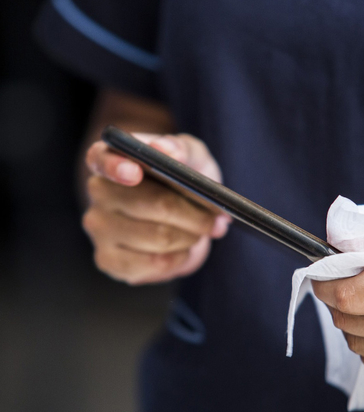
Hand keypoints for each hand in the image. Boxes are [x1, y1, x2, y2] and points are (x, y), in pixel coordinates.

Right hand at [83, 133, 229, 284]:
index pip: (101, 158)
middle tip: (215, 218)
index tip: (136, 173)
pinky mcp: (108, 260)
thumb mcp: (190, 156)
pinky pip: (155, 263)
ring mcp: (98, 227)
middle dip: (194, 214)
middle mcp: (98, 191)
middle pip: (153, 204)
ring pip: (159, 237)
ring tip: (199, 232)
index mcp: (109, 157)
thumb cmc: (180, 179)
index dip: (117, 167)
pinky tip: (182, 249)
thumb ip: (181, 148)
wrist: (181, 214)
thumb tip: (166, 150)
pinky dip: (180, 257)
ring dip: (191, 236)